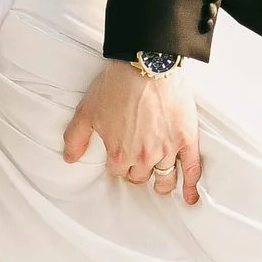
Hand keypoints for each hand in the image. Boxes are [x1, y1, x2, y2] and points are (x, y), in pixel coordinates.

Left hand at [64, 58, 201, 205]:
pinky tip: (191, 197)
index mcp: (119, 154)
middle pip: (140, 176)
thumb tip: (69, 158)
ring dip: (161, 181)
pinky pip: (191, 169)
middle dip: (137, 170)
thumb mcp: (87, 111)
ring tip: (161, 182)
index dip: (118, 162)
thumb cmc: (117, 84)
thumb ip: (75, 138)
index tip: (120, 154)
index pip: (117, 171)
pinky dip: (191, 186)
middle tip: (138, 160)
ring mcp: (167, 149)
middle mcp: (143, 156)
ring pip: (164, 178)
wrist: (147, 64)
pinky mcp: (186, 139)